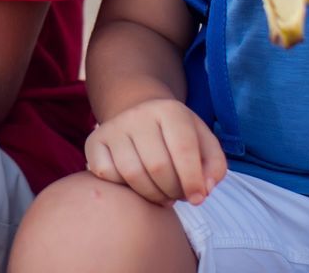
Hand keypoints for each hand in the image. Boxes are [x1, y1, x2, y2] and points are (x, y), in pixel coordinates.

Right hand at [84, 98, 225, 205]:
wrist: (139, 113)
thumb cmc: (177, 136)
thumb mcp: (203, 142)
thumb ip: (215, 166)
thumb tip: (204, 189)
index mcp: (170, 110)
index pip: (183, 150)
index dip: (193, 181)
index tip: (198, 199)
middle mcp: (138, 114)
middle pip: (157, 167)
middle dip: (173, 191)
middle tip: (178, 196)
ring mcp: (113, 127)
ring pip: (132, 174)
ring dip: (152, 195)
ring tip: (162, 195)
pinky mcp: (94, 141)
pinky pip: (107, 174)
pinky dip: (124, 188)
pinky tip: (137, 184)